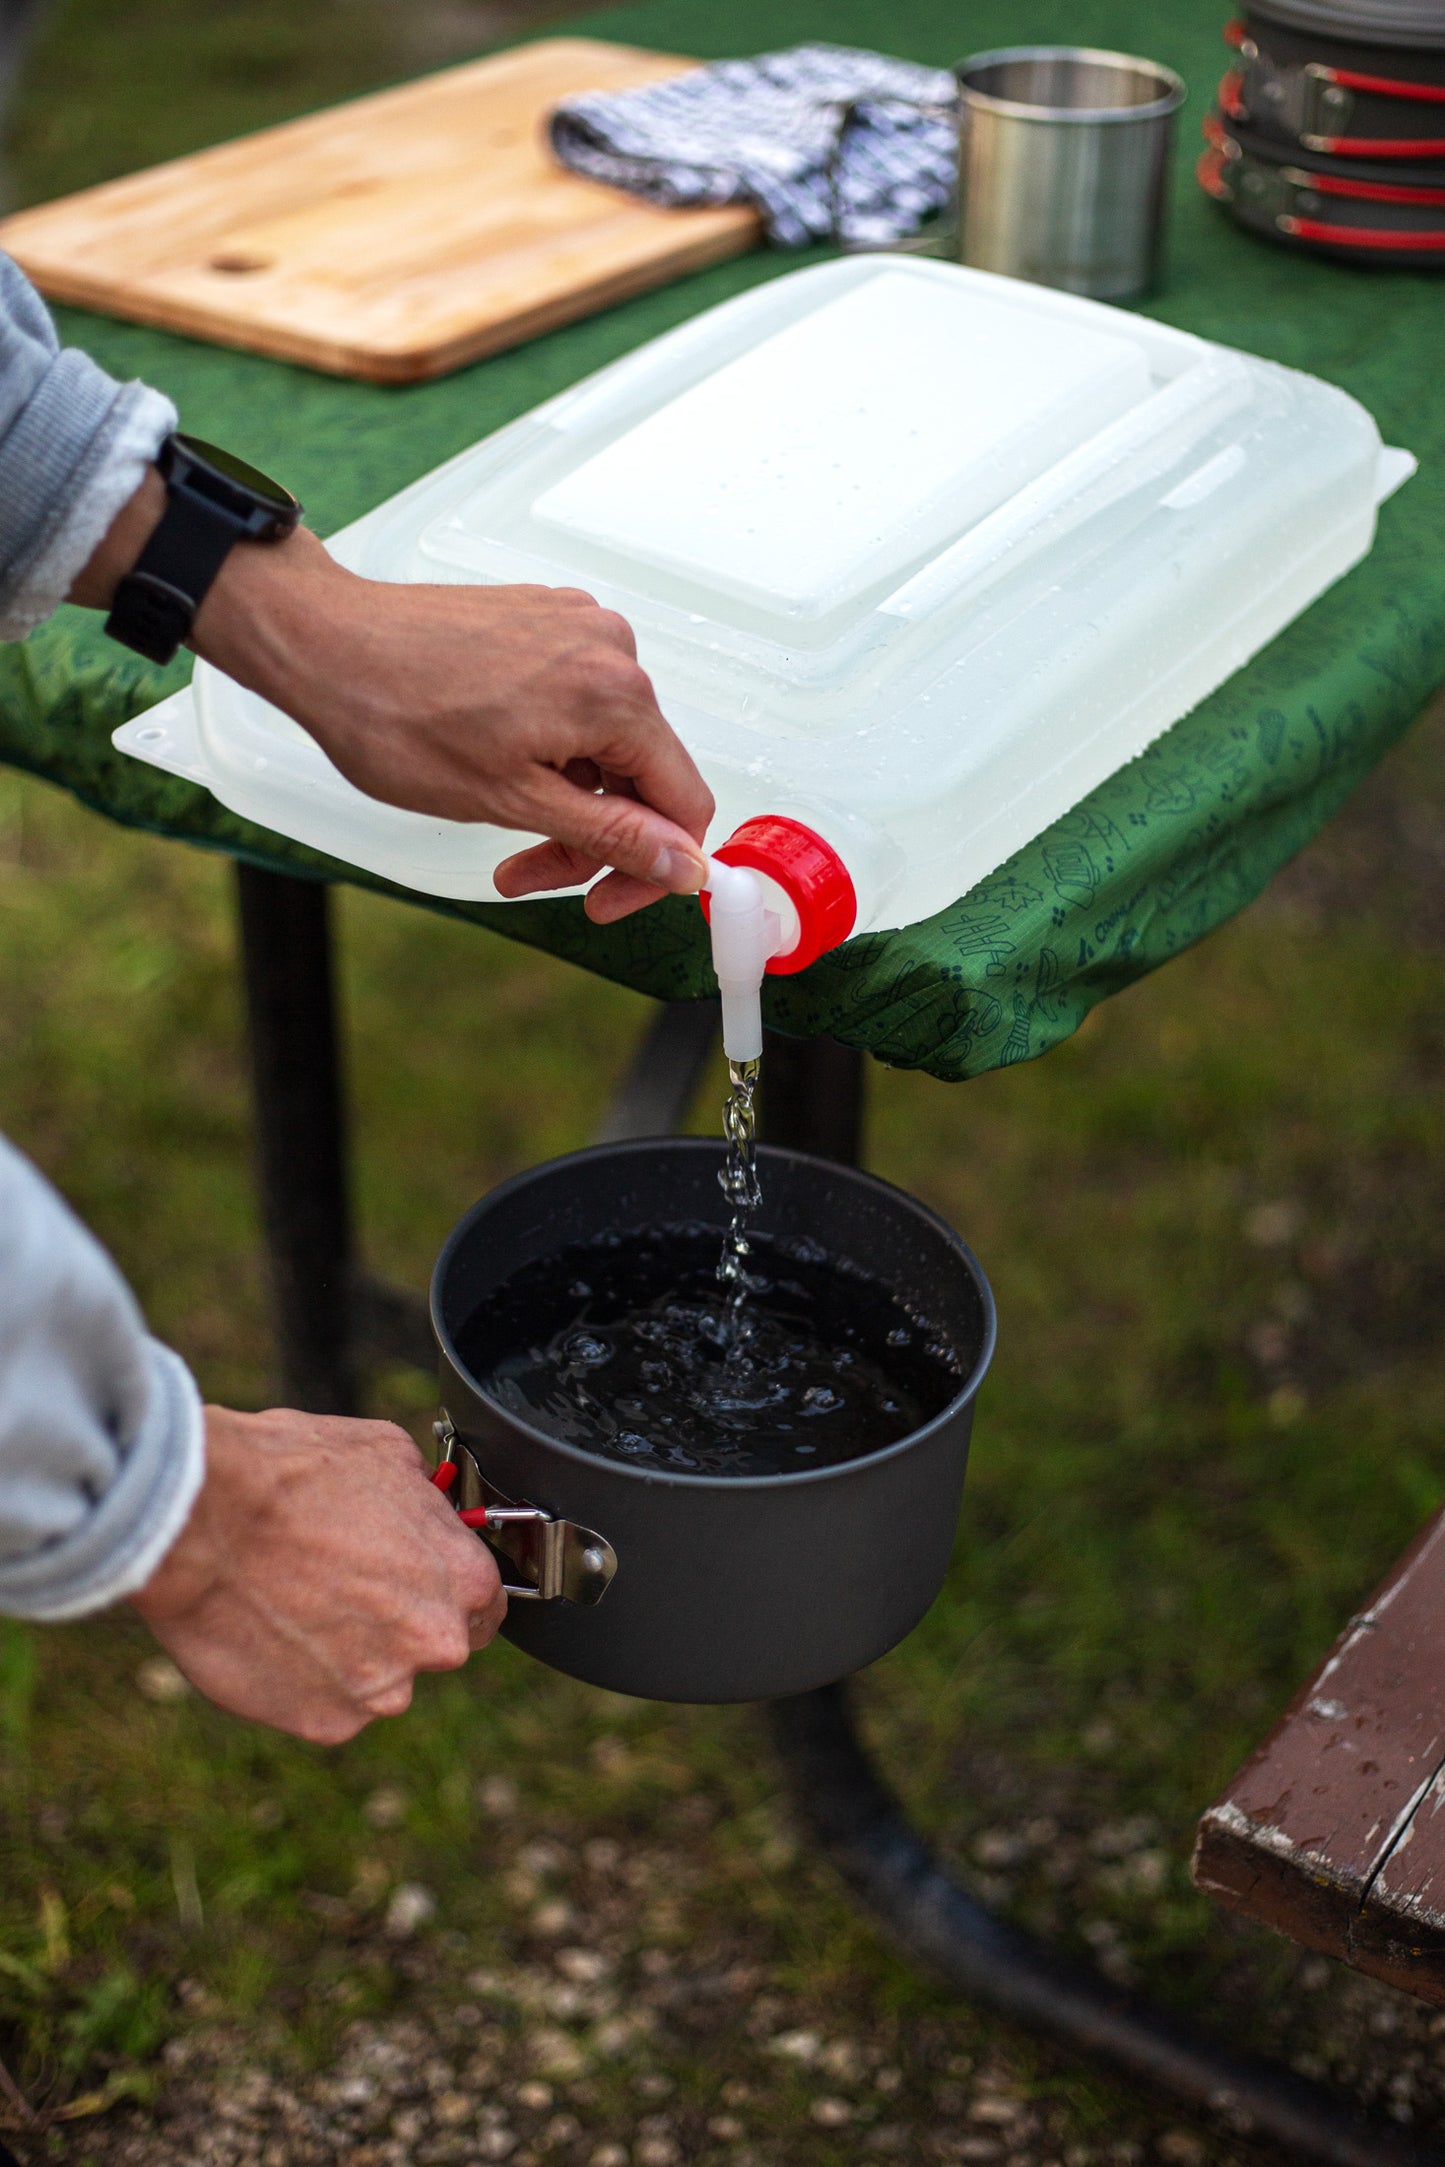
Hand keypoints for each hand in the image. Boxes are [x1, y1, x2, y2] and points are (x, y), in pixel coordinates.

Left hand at [72, 473, 713, 922]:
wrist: (325, 645)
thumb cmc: (396, 718)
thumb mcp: (513, 801)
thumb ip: (612, 834)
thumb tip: (685, 862)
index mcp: (616, 696)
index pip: (684, 801)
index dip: (654, 867)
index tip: (605, 901)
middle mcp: (612, 650)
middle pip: (642, 773)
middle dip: (594, 836)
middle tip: (527, 872)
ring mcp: (577, 627)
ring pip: (606, 743)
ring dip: (565, 795)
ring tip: (498, 819)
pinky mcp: (545, 619)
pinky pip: (576, 702)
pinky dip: (548, 748)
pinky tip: (495, 763)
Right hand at [130, 1406, 503, 1743]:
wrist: (203, 1520)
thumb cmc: (290, 1475)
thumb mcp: (386, 1453)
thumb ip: (424, 1501)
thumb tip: (427, 1506)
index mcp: (465, 1578)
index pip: (487, 1602)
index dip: (448, 1590)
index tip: (416, 1582)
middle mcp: (437, 1643)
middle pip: (433, 1645)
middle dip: (398, 1622)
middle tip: (342, 1585)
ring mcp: (381, 1690)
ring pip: (377, 1679)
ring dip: (348, 1654)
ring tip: (295, 1605)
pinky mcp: (326, 1722)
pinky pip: (325, 1704)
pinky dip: (302, 1680)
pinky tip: (272, 1633)